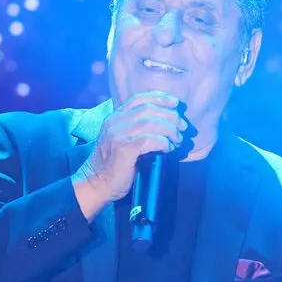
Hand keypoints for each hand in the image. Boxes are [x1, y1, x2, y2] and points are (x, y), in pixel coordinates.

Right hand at [72, 92, 187, 219]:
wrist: (98, 183)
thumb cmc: (115, 164)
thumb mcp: (123, 139)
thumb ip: (137, 128)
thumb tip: (168, 122)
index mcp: (115, 117)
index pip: (139, 98)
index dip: (159, 97)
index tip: (175, 103)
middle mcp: (115, 122)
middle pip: (149, 109)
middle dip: (171, 116)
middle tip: (183, 127)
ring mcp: (118, 135)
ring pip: (152, 123)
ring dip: (170, 130)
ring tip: (177, 140)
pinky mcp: (124, 149)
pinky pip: (150, 139)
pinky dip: (164, 142)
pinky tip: (168, 149)